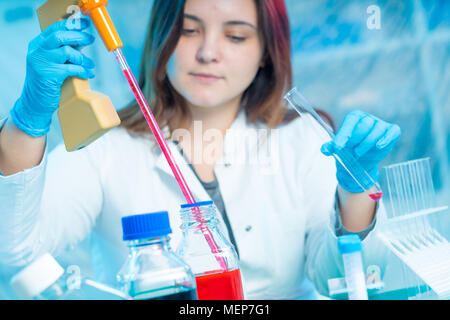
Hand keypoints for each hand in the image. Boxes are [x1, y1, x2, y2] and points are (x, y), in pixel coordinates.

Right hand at [10, 18, 95, 136]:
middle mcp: (37, 50)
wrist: (35, 102)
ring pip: (68, 52)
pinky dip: (84, 70)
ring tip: (91, 64)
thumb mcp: (52, 62)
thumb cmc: (47, 81)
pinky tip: (89, 73)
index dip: (72, 25)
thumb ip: (63, 51)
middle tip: (90, 39)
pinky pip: (72, 68)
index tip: (85, 24)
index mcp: (38, 44)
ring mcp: (42, 62)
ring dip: (83, 58)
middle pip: (60, 36)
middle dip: (79, 36)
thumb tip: (82, 40)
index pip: (55, 28)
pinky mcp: (49, 75)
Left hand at [320, 110, 400, 192]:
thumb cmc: (348, 151)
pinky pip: (392, 132)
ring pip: (378, 130)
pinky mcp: (391, 132)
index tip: (338, 147)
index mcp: (354, 118)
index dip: (344, 134)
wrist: (360, 162)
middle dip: (357, 140)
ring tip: (359, 154)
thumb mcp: (338, 149)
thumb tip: (324, 149)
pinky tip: (379, 146)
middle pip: (365, 124)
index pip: (350, 122)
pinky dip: (387, 139)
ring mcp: (380, 124)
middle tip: (352, 152)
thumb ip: (331, 147)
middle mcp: (368, 118)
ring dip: (368, 143)